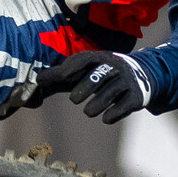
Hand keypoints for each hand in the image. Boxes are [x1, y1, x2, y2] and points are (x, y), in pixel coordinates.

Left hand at [31, 53, 152, 123]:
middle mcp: (113, 66)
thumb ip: (60, 77)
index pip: (82, 60)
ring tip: (88, 112)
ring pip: (111, 92)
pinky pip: (124, 105)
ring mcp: (126, 81)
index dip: (68, 69)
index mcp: (97, 58)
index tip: (57, 79)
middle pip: (99, 75)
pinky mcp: (136, 96)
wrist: (141, 74)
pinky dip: (114, 114)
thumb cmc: (100, 75)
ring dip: (98, 104)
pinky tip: (106, 118)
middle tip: (74, 99)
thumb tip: (36, 81)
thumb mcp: (83, 71)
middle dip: (86, 87)